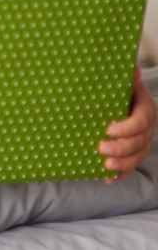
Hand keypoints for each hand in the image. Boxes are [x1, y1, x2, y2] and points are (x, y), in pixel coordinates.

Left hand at [100, 67, 155, 182]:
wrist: (116, 99)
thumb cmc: (116, 89)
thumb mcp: (120, 83)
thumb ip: (125, 79)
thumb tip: (134, 70)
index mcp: (145, 108)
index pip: (141, 120)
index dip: (128, 127)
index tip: (109, 129)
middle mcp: (147, 127)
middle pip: (140, 141)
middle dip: (122, 147)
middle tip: (101, 147)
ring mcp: (141, 141)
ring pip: (137, 155)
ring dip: (123, 163)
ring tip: (106, 165)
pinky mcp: (133, 152)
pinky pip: (131, 165)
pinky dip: (120, 173)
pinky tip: (108, 179)